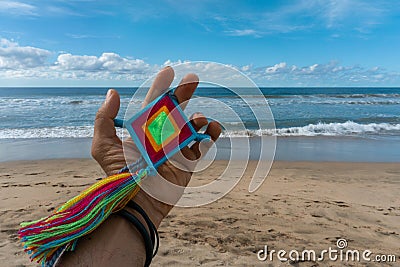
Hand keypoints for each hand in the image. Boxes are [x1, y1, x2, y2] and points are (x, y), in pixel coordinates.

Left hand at [91, 66, 220, 226]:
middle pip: (176, 110)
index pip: (153, 103)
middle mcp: (160, 136)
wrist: (135, 203)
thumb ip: (104, 118)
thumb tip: (113, 92)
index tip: (169, 71)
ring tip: (198, 118)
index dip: (160, 86)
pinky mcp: (189, 162)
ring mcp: (176, 148)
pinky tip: (212, 128)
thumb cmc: (117, 176)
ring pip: (191, 125)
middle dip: (184, 93)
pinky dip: (211, 134)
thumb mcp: (103, 145)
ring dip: (197, 117)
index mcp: (142, 130)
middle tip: (193, 77)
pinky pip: (203, 144)